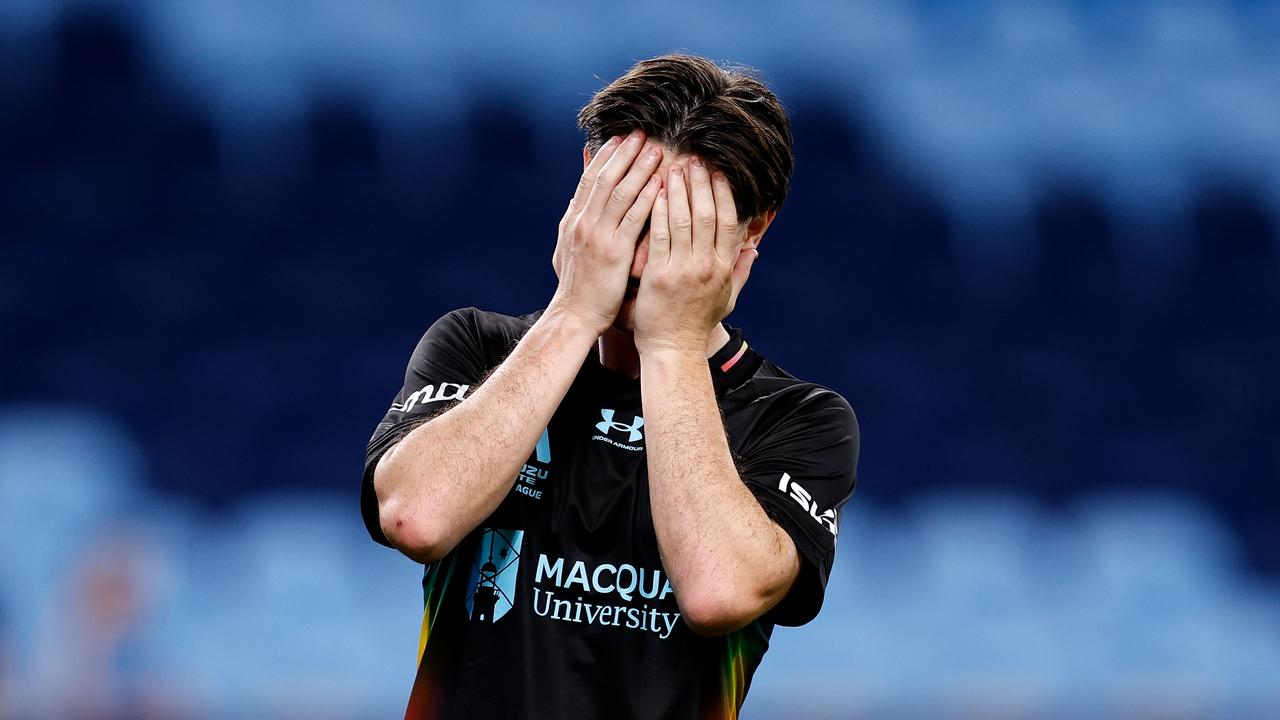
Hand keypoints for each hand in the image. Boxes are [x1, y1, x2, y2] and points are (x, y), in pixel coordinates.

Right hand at [549, 130, 663, 334]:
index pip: (590, 179)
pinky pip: (633, 219)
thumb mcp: (567, 247)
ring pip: (620, 193)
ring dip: (639, 168)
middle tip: (642, 133)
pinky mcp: (613, 252)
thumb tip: (578, 199)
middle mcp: (583, 223)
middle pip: (605, 178)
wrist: (574, 315)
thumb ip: (575, 222)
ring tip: (656, 150)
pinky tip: (660, 184)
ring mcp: (597, 236)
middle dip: (624, 154)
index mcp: (574, 220)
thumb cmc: (577, 286)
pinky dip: (647, 199)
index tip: (621, 138)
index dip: (606, 156)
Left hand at [632, 158, 758, 355]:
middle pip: (708, 214)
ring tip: (673, 167)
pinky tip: (654, 192)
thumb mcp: (727, 298)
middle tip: (694, 159)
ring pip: (684, 220)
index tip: (718, 172)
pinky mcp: (661, 275)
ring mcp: (684, 269)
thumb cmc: (697, 324)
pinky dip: (659, 212)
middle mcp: (708, 265)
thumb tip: (755, 249)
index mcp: (724, 267)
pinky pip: (660, 236)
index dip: (724, 193)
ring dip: (680, 190)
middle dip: (701, 183)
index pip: (729, 221)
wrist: (673, 349)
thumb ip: (741, 271)